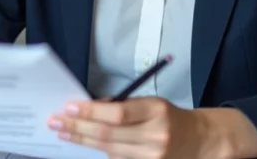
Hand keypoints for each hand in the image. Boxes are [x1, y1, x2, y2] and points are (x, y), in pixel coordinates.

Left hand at [47, 96, 215, 158]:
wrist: (199, 141)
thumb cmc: (170, 117)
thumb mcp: (151, 103)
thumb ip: (124, 106)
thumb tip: (90, 108)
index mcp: (156, 110)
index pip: (117, 113)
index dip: (90, 111)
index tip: (69, 107)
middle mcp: (155, 135)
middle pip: (108, 134)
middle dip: (78, 127)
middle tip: (56, 121)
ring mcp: (152, 156)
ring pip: (109, 150)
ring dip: (82, 141)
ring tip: (64, 133)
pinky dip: (99, 152)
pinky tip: (84, 144)